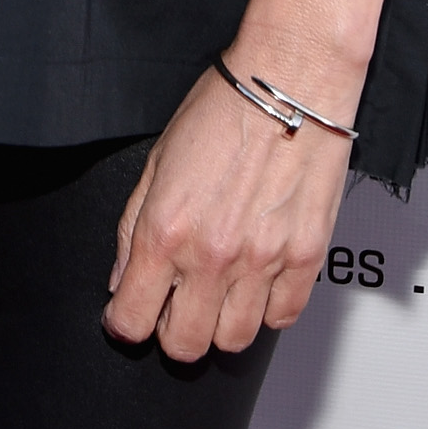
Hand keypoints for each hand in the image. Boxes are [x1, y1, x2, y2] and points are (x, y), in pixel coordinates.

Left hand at [103, 64, 350, 358]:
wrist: (289, 83)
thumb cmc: (224, 107)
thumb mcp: (157, 159)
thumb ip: (134, 225)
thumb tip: (122, 277)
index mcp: (166, 229)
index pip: (132, 318)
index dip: (123, 322)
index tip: (128, 314)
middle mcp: (212, 255)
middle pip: (184, 345)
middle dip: (171, 332)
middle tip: (174, 305)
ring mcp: (262, 262)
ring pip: (234, 341)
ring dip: (220, 324)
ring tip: (217, 293)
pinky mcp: (305, 260)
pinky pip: (282, 318)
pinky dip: (267, 308)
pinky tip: (257, 280)